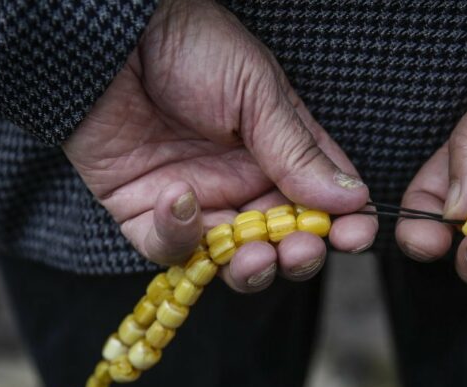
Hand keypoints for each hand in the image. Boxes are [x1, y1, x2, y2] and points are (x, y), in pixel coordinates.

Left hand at [63, 0, 375, 291]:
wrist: (112, 39)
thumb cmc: (190, 46)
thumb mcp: (256, 91)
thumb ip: (298, 150)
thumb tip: (353, 198)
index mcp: (279, 151)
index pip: (321, 201)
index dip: (342, 226)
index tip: (354, 237)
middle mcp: (240, 182)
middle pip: (280, 243)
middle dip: (297, 256)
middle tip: (300, 251)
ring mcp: (196, 202)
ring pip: (230, 262)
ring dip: (248, 266)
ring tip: (255, 254)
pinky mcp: (145, 214)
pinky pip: (170, 248)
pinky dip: (180, 235)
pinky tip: (182, 198)